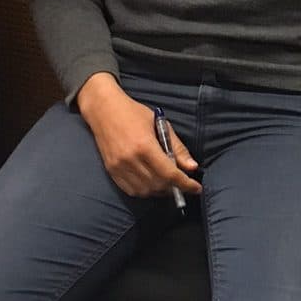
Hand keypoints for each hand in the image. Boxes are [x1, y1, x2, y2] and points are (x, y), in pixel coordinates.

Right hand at [76, 75, 199, 198]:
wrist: (103, 109)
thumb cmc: (133, 113)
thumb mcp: (160, 124)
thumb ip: (177, 148)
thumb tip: (192, 167)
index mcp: (145, 146)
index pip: (170, 174)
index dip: (185, 184)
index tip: (197, 188)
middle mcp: (131, 159)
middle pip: (158, 185)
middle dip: (175, 187)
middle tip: (183, 183)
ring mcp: (119, 167)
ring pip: (145, 191)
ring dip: (160, 191)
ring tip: (168, 183)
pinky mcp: (111, 171)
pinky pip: (131, 190)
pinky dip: (145, 191)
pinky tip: (152, 184)